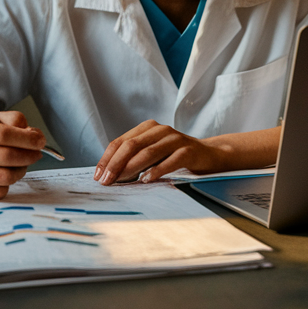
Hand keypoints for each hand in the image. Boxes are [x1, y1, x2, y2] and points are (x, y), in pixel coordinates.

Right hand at [0, 113, 44, 200]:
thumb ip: (15, 122)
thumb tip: (34, 135)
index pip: (3, 134)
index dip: (27, 139)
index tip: (41, 141)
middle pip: (6, 156)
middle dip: (28, 155)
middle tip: (37, 154)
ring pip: (5, 176)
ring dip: (21, 170)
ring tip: (21, 164)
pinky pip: (1, 191)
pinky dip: (9, 183)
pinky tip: (5, 174)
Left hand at [93, 120, 225, 184]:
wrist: (210, 155)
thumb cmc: (176, 156)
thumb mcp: (153, 153)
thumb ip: (134, 158)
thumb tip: (109, 174)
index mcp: (148, 128)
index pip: (121, 141)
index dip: (107, 158)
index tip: (98, 175)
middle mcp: (161, 130)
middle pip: (132, 145)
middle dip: (115, 163)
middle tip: (106, 180)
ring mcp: (176, 139)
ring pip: (149, 151)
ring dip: (131, 167)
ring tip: (120, 180)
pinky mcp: (189, 150)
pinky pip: (170, 160)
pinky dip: (157, 170)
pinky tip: (146, 179)